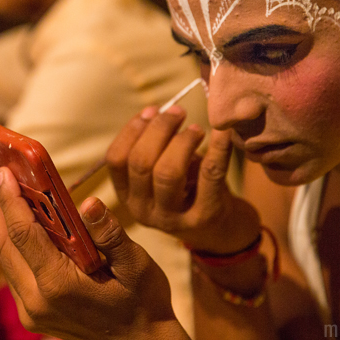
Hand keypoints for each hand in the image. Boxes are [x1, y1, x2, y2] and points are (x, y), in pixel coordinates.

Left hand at [0, 167, 188, 339]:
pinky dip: (11, 242)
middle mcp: (36, 301)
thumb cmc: (143, 303)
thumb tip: (89, 203)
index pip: (23, 234)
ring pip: (5, 258)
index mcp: (58, 285)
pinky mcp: (32, 313)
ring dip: (0, 223)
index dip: (10, 200)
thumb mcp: (136, 265)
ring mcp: (31, 310)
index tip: (4, 173)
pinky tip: (14, 221)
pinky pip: (13, 270)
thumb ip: (110, 234)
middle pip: (4, 245)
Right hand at [105, 106, 259, 254]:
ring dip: (182, 141)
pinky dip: (218, 149)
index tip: (151, 110)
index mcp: (126, 195)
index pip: (116, 160)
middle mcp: (142, 210)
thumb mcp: (158, 174)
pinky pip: (210, 176)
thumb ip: (152, 148)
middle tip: (178, 112)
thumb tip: (154, 112)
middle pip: (141, 163)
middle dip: (159, 129)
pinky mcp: (204, 216)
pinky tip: (224, 131)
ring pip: (168, 172)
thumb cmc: (185, 189)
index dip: (131, 130)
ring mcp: (172, 218)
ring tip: (196, 129)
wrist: (218, 230)